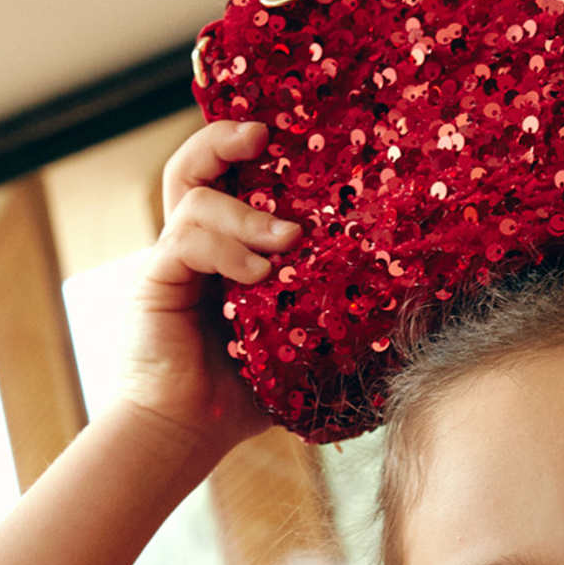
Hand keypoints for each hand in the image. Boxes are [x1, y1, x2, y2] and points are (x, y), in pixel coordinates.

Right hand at [118, 120, 304, 453]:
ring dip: (245, 213)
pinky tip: (256, 276)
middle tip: (262, 137)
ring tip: (285, 241)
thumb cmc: (244, 392)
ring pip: (194, 195)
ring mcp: (174, 258)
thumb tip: (406, 301)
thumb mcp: (300, 342)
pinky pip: (186, 239)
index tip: (285, 134)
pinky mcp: (157, 278)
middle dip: (225, 139)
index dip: (249, 148)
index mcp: (227, 249)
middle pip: (196, 165)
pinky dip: (226, 249)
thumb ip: (330, 311)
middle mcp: (196, 243)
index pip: (231, 180)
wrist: (191, 430)